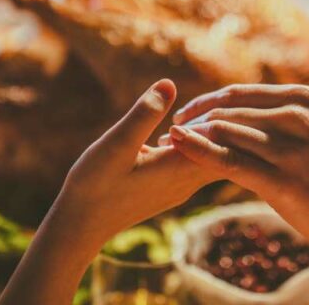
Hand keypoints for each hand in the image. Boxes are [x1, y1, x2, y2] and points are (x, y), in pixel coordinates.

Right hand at [54, 79, 214, 239]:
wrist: (81, 224)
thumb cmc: (95, 184)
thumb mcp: (117, 143)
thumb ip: (144, 114)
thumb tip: (170, 84)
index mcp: (183, 168)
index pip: (226, 139)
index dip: (228, 113)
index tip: (222, 92)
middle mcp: (190, 181)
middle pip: (227, 149)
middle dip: (226, 122)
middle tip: (221, 96)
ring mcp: (182, 186)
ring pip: (214, 155)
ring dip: (210, 132)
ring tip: (204, 106)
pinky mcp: (171, 187)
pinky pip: (198, 161)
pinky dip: (198, 142)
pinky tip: (182, 128)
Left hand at [165, 84, 308, 276]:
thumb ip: (278, 122)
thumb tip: (236, 117)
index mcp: (302, 99)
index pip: (239, 94)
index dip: (205, 102)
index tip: (182, 115)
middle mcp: (297, 116)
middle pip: (229, 109)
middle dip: (194, 118)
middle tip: (168, 130)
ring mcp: (292, 148)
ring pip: (227, 131)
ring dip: (191, 136)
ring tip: (164, 142)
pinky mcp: (285, 181)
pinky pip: (231, 161)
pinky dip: (199, 152)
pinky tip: (178, 149)